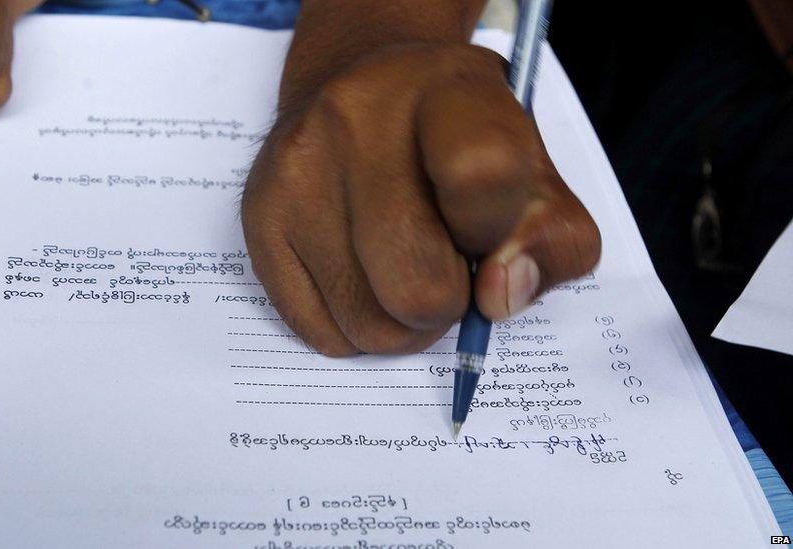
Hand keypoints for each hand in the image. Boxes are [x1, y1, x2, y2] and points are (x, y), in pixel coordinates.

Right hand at [242, 43, 600, 355]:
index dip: (496, 236)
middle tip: (446, 265)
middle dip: (448, 302)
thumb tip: (497, 298)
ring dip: (402, 323)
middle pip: (418, 287)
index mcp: (447, 90)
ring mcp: (298, 172)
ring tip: (403, 268)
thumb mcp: (533, 168)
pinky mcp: (260, 218)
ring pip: (368, 324)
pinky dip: (354, 326)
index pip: (482, 176)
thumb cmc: (456, 140)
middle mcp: (357, 120)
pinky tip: (362, 276)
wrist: (360, 90)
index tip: (487, 234)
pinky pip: (320, 333)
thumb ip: (552, 239)